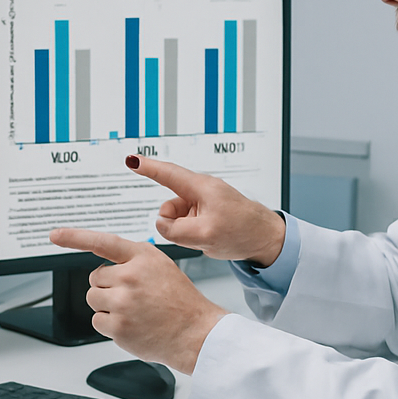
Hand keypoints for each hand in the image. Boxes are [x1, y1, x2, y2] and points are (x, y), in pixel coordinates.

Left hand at [49, 227, 227, 374]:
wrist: (195, 333)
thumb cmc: (180, 301)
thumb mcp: (161, 266)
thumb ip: (133, 260)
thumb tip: (107, 263)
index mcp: (142, 257)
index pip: (102, 242)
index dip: (75, 237)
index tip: (55, 235)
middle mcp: (130, 276)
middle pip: (95, 278)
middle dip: (107, 287)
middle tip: (131, 297)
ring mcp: (122, 302)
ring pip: (94, 299)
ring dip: (107, 306)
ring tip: (133, 311)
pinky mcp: (117, 326)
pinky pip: (97, 321)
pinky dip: (110, 325)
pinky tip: (132, 325)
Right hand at [127, 154, 286, 266]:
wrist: (267, 239)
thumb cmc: (244, 232)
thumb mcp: (205, 236)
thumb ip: (175, 230)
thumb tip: (161, 224)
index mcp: (201, 188)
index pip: (167, 174)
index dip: (147, 167)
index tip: (130, 159)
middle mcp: (201, 191)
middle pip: (169, 205)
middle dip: (174, 223)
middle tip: (195, 236)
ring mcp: (203, 203)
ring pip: (176, 217)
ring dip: (184, 231)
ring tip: (206, 238)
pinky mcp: (206, 213)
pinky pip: (186, 223)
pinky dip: (191, 233)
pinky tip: (208, 239)